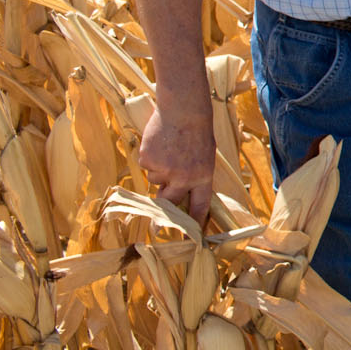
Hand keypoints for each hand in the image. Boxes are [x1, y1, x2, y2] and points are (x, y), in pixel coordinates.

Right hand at [137, 99, 216, 224]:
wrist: (184, 110)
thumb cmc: (197, 132)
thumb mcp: (204, 157)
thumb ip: (192, 176)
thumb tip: (176, 195)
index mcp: (203, 177)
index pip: (199, 207)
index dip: (193, 223)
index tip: (189, 239)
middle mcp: (183, 178)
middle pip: (169, 202)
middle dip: (163, 206)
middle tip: (157, 211)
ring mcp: (164, 170)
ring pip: (155, 179)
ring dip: (159, 169)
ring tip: (169, 149)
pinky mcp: (148, 161)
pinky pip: (146, 165)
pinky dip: (150, 156)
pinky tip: (160, 142)